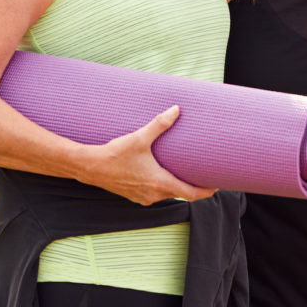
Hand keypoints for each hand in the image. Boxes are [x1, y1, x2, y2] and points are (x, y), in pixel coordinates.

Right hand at [77, 105, 216, 205]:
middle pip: (182, 194)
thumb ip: (159, 124)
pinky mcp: (134, 196)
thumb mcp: (139, 138)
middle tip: (205, 175)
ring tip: (187, 173)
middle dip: (195, 186)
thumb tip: (176, 109)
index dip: (207, 191)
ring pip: (168, 194)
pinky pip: (155, 194)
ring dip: (178, 186)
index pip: (191, 194)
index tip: (218, 186)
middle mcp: (154, 195)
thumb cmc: (114, 154)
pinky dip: (164, 187)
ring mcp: (143, 197)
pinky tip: (163, 175)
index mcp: (160, 183)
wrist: (88, 167)